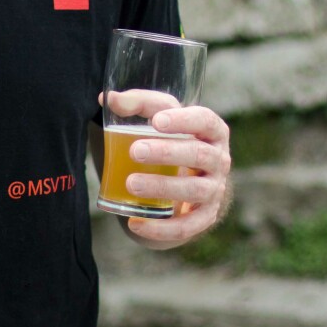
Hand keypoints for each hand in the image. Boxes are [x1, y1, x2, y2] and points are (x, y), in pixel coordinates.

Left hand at [100, 91, 230, 249]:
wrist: (182, 182)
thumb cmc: (170, 141)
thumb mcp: (158, 118)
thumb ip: (137, 104)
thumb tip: (107, 98)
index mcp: (211, 132)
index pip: (205, 121)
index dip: (184, 120)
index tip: (156, 121)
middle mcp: (219, 160)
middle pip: (199, 155)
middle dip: (167, 153)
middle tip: (135, 151)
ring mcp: (214, 190)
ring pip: (195, 190)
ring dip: (163, 187)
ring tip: (131, 184)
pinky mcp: (204, 217)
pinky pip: (186, 226)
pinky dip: (161, 228)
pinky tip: (135, 223)